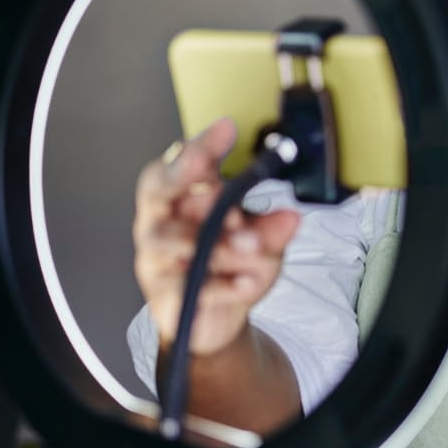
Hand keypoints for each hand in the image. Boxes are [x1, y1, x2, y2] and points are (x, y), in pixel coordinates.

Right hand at [132, 118, 300, 356]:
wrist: (216, 319)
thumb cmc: (233, 265)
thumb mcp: (263, 242)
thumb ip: (274, 228)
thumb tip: (291, 216)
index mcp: (185, 197)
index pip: (184, 162)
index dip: (201, 145)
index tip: (226, 128)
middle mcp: (162, 221)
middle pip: (156, 189)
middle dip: (182, 175)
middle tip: (213, 175)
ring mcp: (157, 257)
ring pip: (173, 239)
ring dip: (215, 239)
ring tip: (250, 243)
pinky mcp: (164, 295)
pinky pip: (187, 286)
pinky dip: (221, 284)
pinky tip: (247, 282)